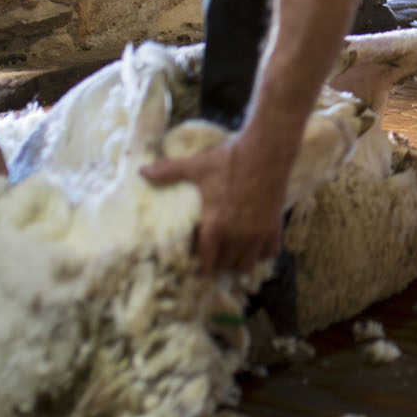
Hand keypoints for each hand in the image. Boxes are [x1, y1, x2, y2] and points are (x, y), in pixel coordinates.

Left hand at [142, 136, 287, 274]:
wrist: (267, 151)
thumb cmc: (229, 159)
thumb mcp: (197, 166)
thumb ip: (169, 172)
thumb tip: (141, 172)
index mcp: (215, 226)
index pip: (206, 263)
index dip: (200, 265)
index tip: (198, 263)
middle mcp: (237, 235)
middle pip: (226, 265)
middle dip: (218, 262)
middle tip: (214, 254)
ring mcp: (258, 233)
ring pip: (247, 264)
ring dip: (239, 260)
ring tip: (233, 251)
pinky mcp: (275, 227)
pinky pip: (270, 253)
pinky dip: (262, 252)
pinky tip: (255, 241)